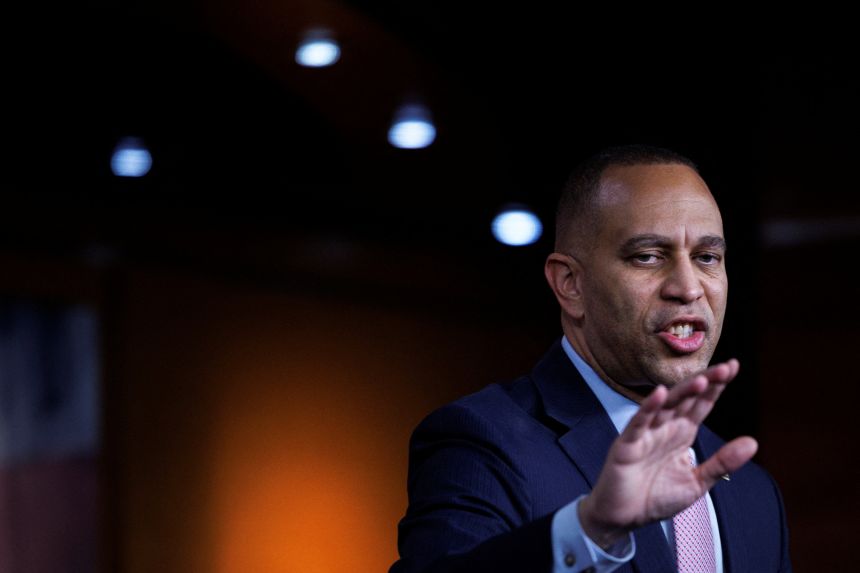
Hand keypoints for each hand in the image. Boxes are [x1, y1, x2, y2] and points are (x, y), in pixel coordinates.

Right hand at [577, 359, 757, 548]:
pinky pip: (639, 423)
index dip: (716, 387)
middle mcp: (665, 428)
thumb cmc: (656, 498)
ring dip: (682, 392)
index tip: (733, 367)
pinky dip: (649, 408)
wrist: (623, 518)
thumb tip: (753, 442)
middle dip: (705, 382)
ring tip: (701, 380)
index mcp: (682, 434)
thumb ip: (722, 462)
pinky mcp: (627, 445)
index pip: (702, 405)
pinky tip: (660, 394)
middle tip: (725, 368)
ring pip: (665, 406)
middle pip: (686, 399)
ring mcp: (645, 434)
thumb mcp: (697, 483)